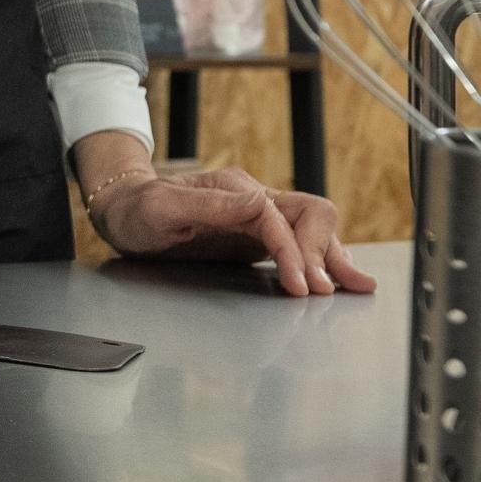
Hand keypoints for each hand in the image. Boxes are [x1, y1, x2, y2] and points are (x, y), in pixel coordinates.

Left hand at [87, 164, 376, 297]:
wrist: (122, 209)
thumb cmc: (136, 209)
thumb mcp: (162, 207)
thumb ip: (210, 206)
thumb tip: (260, 206)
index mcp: (234, 189)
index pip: (278, 217)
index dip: (293, 251)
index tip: (299, 286)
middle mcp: (252, 199)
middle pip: (310, 215)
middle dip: (324, 252)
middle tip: (327, 292)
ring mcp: (257, 218)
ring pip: (311, 229)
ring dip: (333, 256)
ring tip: (358, 285)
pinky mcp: (255, 236)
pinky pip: (298, 244)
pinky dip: (321, 261)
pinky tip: (339, 278)